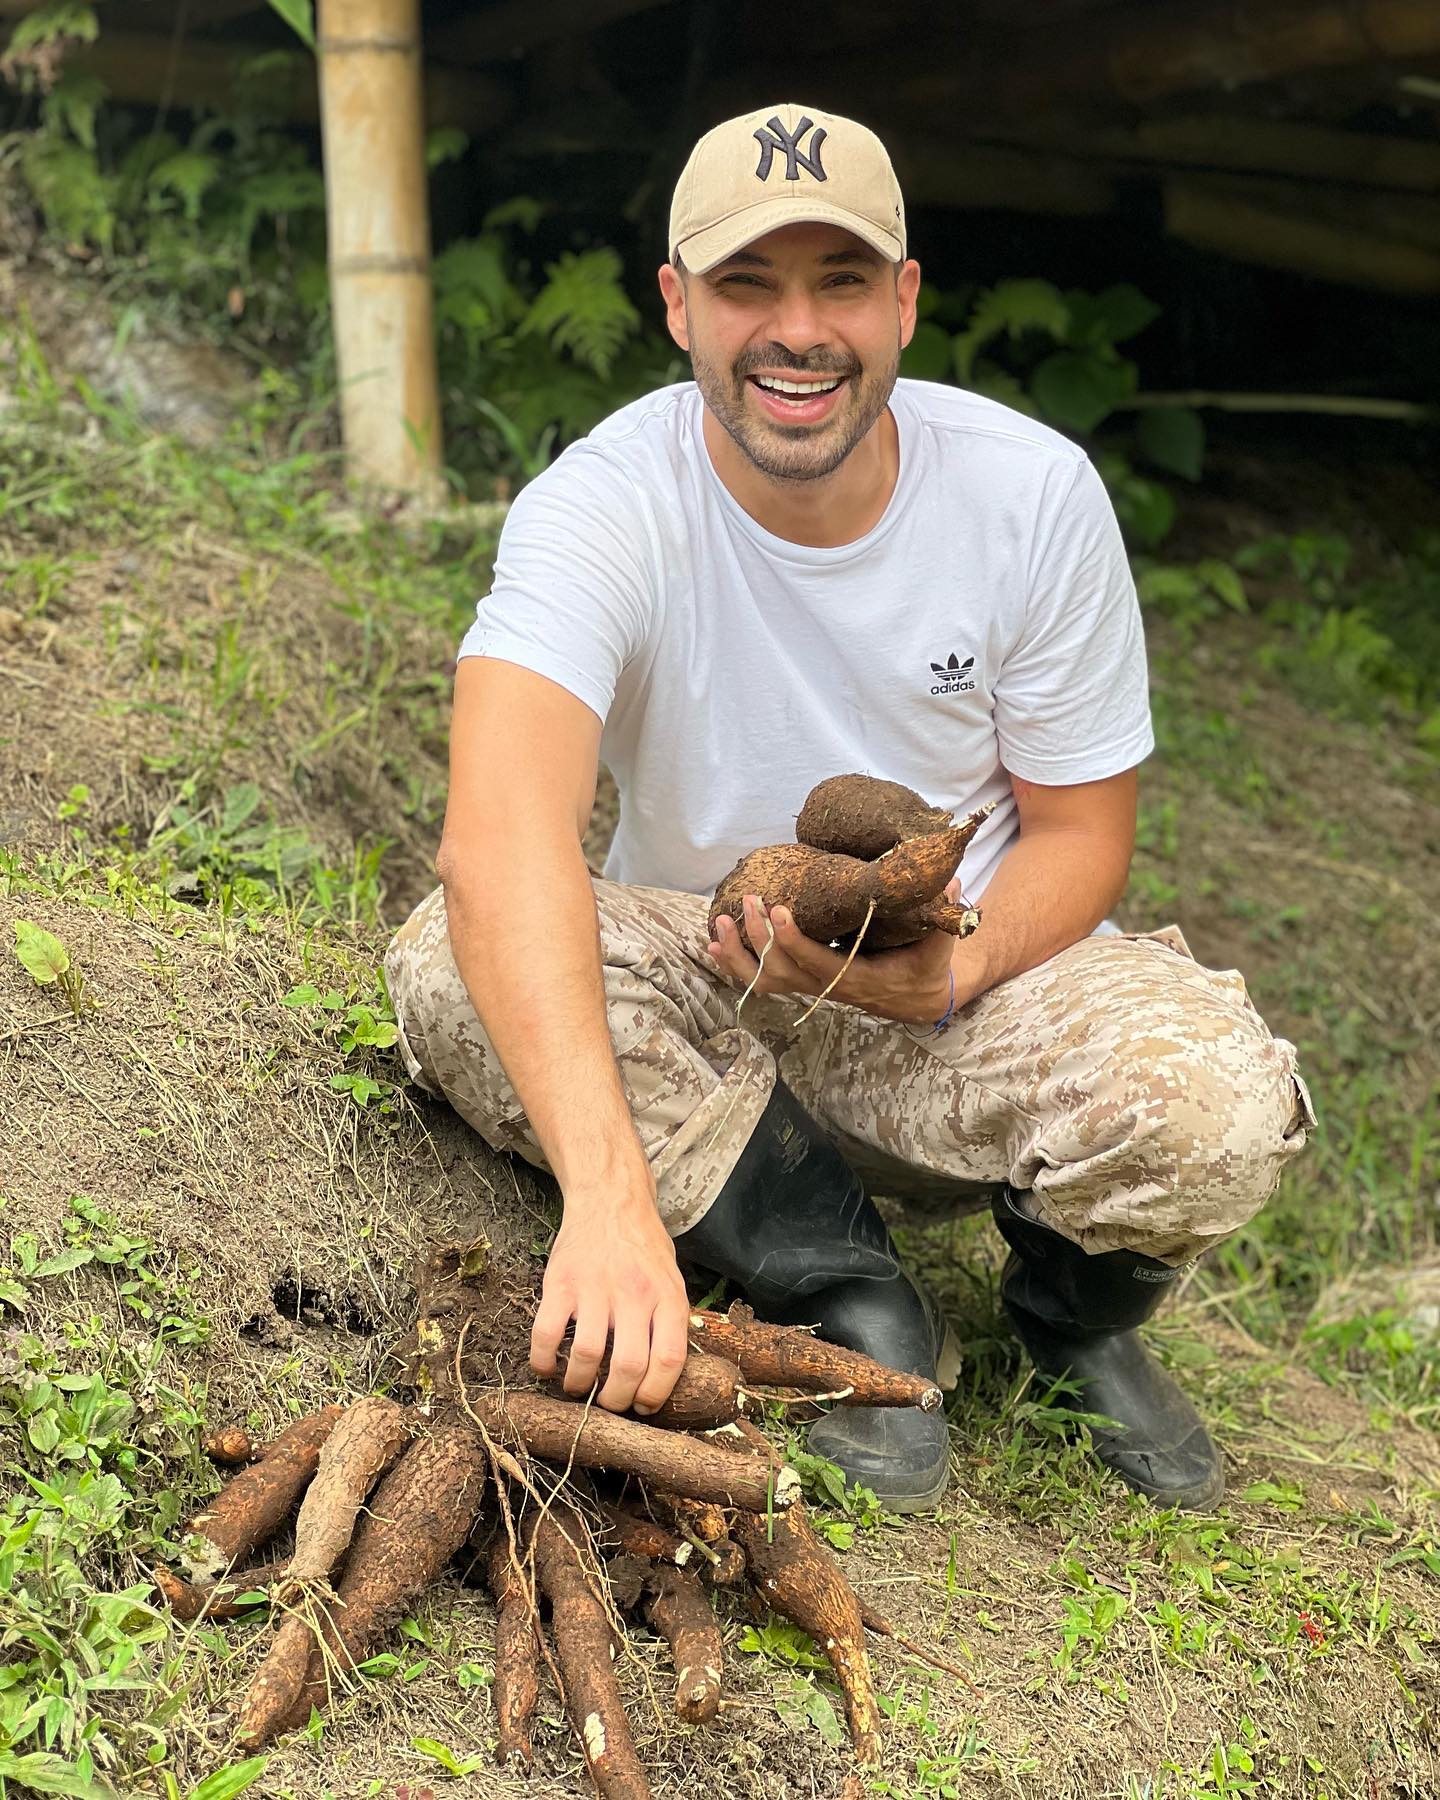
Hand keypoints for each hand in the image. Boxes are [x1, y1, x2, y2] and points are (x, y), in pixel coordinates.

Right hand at [530, 1183, 690, 1414]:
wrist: (610, 1200)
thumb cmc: (643, 1247)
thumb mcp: (672, 1279)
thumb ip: (669, 1322)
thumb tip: (662, 1378)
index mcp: (667, 1297)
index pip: (668, 1361)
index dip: (655, 1394)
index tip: (643, 1407)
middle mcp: (634, 1294)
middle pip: (628, 1367)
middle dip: (616, 1399)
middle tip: (607, 1404)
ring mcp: (595, 1288)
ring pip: (586, 1356)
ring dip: (578, 1384)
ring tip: (577, 1387)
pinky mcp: (561, 1283)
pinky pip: (546, 1334)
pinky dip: (542, 1361)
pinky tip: (546, 1367)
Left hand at [707, 884, 964, 1025]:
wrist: (919, 997)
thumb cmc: (927, 966)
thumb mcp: (939, 945)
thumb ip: (941, 917)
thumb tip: (948, 880)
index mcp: (858, 980)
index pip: (817, 964)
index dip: (793, 942)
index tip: (777, 910)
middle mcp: (828, 988)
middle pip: (781, 972)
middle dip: (759, 939)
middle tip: (747, 901)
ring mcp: (812, 987)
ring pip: (764, 981)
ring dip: (737, 955)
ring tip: (719, 923)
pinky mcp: (802, 982)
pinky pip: (761, 980)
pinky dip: (734, 964)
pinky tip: (713, 943)